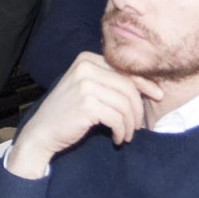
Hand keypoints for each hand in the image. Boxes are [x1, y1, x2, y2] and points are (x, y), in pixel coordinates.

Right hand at [5, 52, 164, 179]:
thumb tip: (148, 86)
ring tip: (126, 135)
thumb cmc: (68, 113)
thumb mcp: (87, 89)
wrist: (41, 132)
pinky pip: (117, 118)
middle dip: (138, 109)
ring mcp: (85, 85)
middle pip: (128, 86)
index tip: (157, 96)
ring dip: (130, 124)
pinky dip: (121, 131)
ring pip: (124, 104)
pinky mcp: (86, 104)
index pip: (125, 70)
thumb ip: (109, 82)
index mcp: (87, 59)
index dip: (145, 84)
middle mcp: (86, 68)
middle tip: (138, 126)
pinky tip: (117, 138)